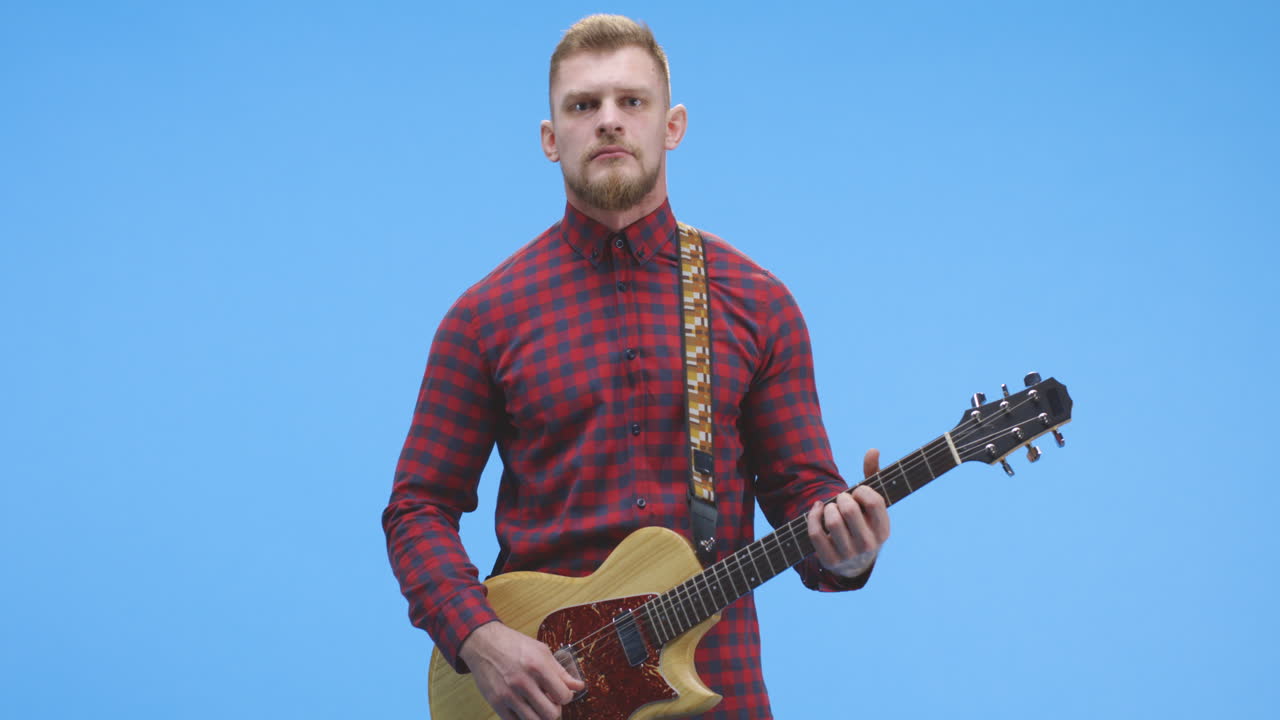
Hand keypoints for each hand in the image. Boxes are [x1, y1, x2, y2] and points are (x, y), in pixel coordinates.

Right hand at [458, 621, 584, 719]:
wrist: (484, 644)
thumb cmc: (514, 645)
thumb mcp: (541, 651)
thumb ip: (561, 671)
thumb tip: (578, 686)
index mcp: (537, 666)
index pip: (563, 696)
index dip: (567, 697)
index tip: (562, 694)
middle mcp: (523, 682)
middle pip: (551, 714)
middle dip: (555, 710)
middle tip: (551, 703)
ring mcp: (508, 694)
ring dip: (540, 716)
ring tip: (538, 706)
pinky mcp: (496, 703)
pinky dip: (524, 718)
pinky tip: (525, 708)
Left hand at [806, 448, 890, 578]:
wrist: (854, 562)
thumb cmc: (863, 522)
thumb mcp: (872, 504)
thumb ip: (873, 475)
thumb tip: (873, 450)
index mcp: (883, 530)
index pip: (874, 502)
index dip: (861, 491)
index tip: (858, 493)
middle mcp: (869, 545)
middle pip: (849, 510)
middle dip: (842, 498)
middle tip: (842, 500)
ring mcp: (849, 555)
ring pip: (832, 521)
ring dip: (828, 507)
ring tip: (831, 507)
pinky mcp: (830, 560)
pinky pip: (815, 532)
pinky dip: (813, 515)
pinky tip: (818, 509)